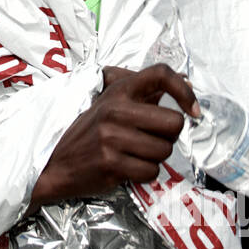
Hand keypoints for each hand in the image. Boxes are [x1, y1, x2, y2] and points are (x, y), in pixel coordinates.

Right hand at [29, 64, 199, 207]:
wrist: (55, 162)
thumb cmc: (88, 131)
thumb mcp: (110, 101)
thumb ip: (144, 91)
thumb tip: (186, 82)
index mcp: (119, 90)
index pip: (161, 75)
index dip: (184, 92)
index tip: (193, 110)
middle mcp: (116, 110)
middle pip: (174, 123)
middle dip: (169, 137)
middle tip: (150, 138)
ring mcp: (112, 137)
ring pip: (164, 151)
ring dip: (155, 157)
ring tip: (133, 154)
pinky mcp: (111, 163)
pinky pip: (151, 172)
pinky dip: (144, 174)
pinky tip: (127, 167)